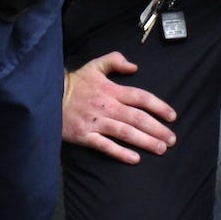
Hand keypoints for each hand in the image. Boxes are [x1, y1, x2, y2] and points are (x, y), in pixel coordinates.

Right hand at [62, 52, 177, 163]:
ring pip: (125, 132)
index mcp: (111, 90)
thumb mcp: (95, 66)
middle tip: (172, 139)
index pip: (141, 97)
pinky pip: (105, 145)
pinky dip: (120, 153)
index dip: (158, 106)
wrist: (48, 96)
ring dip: (145, 141)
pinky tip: (135, 159)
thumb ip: (115, 61)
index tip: (172, 116)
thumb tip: (134, 66)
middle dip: (157, 129)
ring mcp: (96, 122)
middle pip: (137, 117)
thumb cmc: (74, 83)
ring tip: (161, 149)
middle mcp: (107, 106)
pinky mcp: (85, 135)